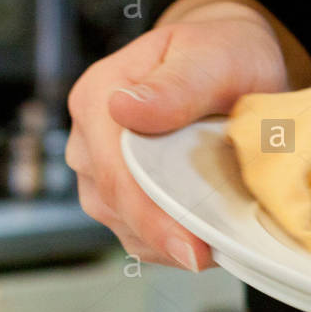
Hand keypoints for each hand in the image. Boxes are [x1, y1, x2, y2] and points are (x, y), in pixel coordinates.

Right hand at [66, 0, 290, 270]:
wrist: (223, 66)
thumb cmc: (221, 55)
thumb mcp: (213, 57)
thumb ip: (177, 84)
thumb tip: (125, 108)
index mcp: (98, 97)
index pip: (116, 173)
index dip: (153, 218)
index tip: (192, 251)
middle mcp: (87, 138)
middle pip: (115, 206)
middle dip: (165, 237)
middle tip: (213, 255)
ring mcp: (97, 172)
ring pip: (123, 226)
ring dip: (166, 242)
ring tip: (213, 240)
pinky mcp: (114, 195)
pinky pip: (134, 234)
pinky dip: (167, 243)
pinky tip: (198, 236)